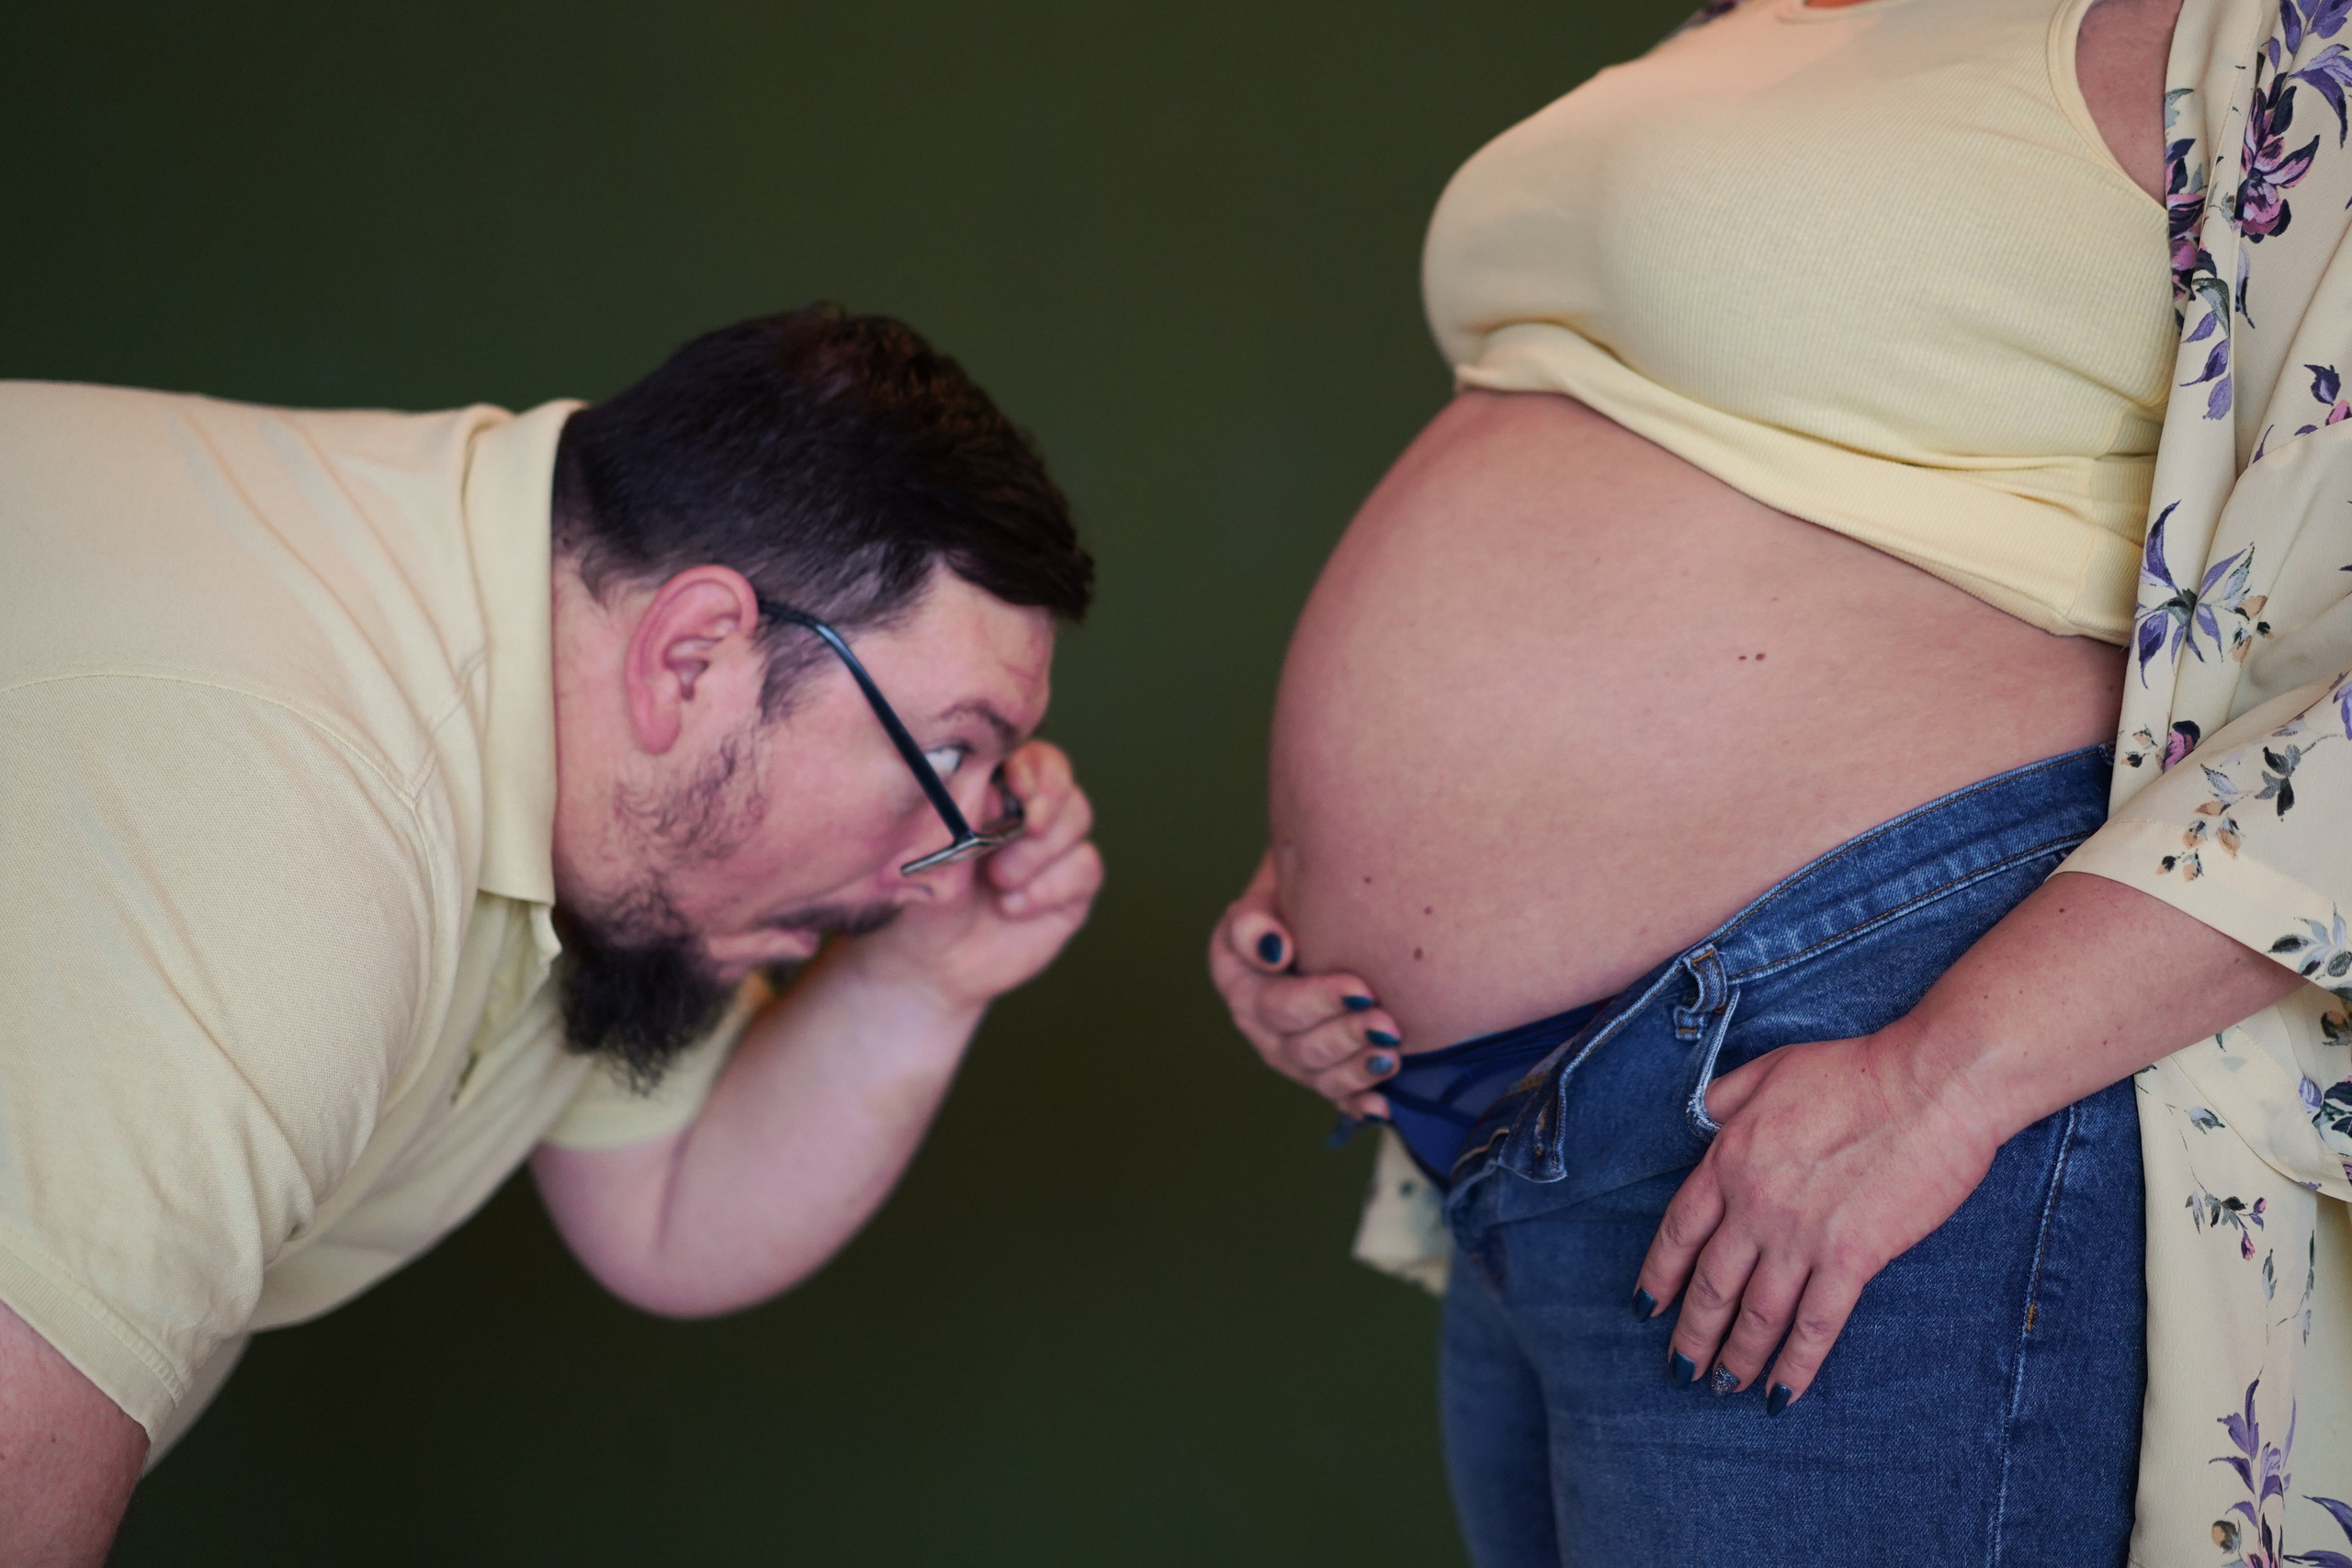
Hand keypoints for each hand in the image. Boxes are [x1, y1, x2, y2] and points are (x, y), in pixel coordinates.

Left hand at [854, 740, 1102, 1009]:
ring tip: (999, 880)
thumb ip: (965, 820)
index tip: (1015, 787)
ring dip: (1038, 851)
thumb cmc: (921, 898)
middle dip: (1044, 806)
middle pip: (1063, 783)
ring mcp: (1054, 849)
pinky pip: (1086, 867)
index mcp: (995, 792)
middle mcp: (1030, 814)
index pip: (1031, 758)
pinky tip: (1012, 906)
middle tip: (1022, 829)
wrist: (930, 963)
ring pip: (1078, 820)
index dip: (1032, 768)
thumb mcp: (932, 854)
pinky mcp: (1073, 888)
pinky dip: (1050, 886)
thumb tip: (997, 797)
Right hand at [1207, 849, 1402, 1116]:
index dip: (1318, 1002)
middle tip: (1388, 1025)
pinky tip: (1382, 1107)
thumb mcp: (1266, 897)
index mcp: (1239, 981)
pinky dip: (1359, 1104)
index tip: (1362, 989)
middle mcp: (1260, 1025)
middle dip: (1346, 1036)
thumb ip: (1255, 921)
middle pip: (1300, 1045)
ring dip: (1356, 1069)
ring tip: (1392, 1056)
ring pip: (1319, 1076)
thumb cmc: (1292, 898)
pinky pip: (1336, 1096)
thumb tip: (1275, 949)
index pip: (1276, 1003)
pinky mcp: (1319, 1069)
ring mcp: (1290, 1052)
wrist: (1316, 910)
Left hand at [1630, 1023, 2000, 1410]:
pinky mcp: (1853, 1258)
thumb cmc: (1857, 1069)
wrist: (1931, 1083)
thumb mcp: (1770, 1070)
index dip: (1659, 1274)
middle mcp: (1754, 1204)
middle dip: (1692, 1332)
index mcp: (1729, 1158)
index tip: (1646, 1306)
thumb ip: (1726, 1099)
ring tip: (1721, 1388)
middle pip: (1710, 1282)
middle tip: (1680, 1367)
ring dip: (1735, 1357)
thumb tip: (1699, 1119)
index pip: (1680, 1230)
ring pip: (1756, 1312)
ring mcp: (1801, 1235)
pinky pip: (1815, 1324)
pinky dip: (1795, 1365)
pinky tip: (1781, 1393)